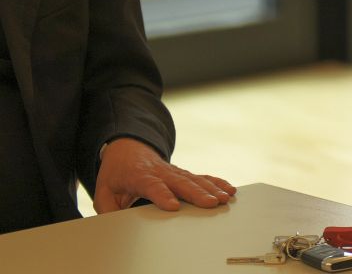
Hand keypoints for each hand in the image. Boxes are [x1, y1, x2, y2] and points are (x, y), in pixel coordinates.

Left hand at [93, 137, 236, 212]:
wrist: (128, 148)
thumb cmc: (116, 172)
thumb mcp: (103, 190)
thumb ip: (107, 208)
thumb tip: (114, 223)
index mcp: (139, 175)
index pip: (152, 186)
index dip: (163, 195)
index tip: (173, 206)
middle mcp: (161, 172)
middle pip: (180, 183)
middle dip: (197, 194)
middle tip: (211, 203)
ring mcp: (174, 171)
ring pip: (195, 180)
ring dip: (211, 189)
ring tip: (225, 198)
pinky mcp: (183, 173)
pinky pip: (202, 177)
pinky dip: (216, 182)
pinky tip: (229, 189)